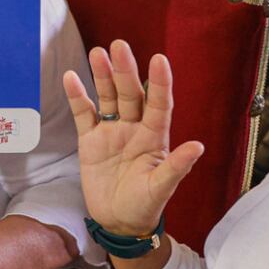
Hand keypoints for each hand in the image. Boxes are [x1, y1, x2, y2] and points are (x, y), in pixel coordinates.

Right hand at [62, 40, 204, 237]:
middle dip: (126, 70)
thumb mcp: (161, 189)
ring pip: (108, 97)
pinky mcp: (91, 140)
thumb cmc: (145, 206)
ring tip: (98, 54)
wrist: (118, 221)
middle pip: (131, 93)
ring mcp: (112, 132)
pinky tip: (71, 78)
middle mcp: (135, 128)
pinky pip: (84, 113)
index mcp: (155, 137)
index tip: (159, 60)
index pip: (160, 104)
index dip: (160, 82)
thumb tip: (197, 146)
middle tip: (120, 46)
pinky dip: (78, 96)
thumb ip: (176, 167)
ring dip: (103, 75)